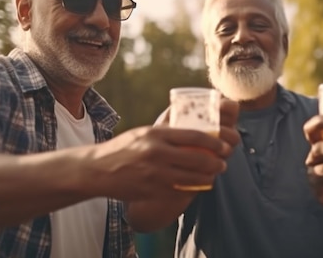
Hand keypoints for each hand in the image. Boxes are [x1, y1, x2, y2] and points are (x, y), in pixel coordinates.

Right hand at [91, 98, 239, 200]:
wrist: (98, 170)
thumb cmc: (124, 148)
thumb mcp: (145, 133)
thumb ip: (167, 133)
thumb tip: (195, 132)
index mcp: (156, 134)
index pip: (194, 136)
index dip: (214, 142)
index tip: (224, 145)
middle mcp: (156, 153)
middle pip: (197, 158)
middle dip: (216, 162)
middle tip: (223, 162)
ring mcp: (154, 174)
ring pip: (191, 177)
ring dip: (208, 177)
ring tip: (214, 174)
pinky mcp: (151, 190)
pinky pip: (179, 190)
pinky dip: (192, 188)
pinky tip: (198, 185)